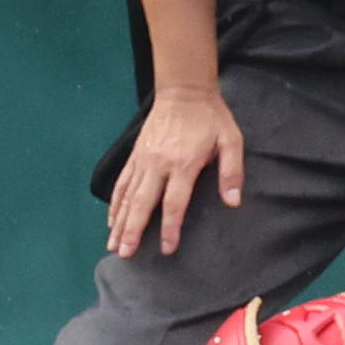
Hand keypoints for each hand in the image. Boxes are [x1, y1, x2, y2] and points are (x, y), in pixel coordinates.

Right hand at [107, 82, 243, 257]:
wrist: (183, 91)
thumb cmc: (210, 117)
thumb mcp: (231, 140)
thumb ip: (232, 171)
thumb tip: (233, 201)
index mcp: (183, 164)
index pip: (174, 203)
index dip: (170, 228)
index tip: (166, 248)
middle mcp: (158, 164)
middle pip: (142, 203)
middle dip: (132, 230)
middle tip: (124, 254)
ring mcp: (143, 160)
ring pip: (128, 196)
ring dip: (119, 221)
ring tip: (112, 244)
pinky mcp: (136, 155)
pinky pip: (122, 182)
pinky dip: (115, 203)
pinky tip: (111, 219)